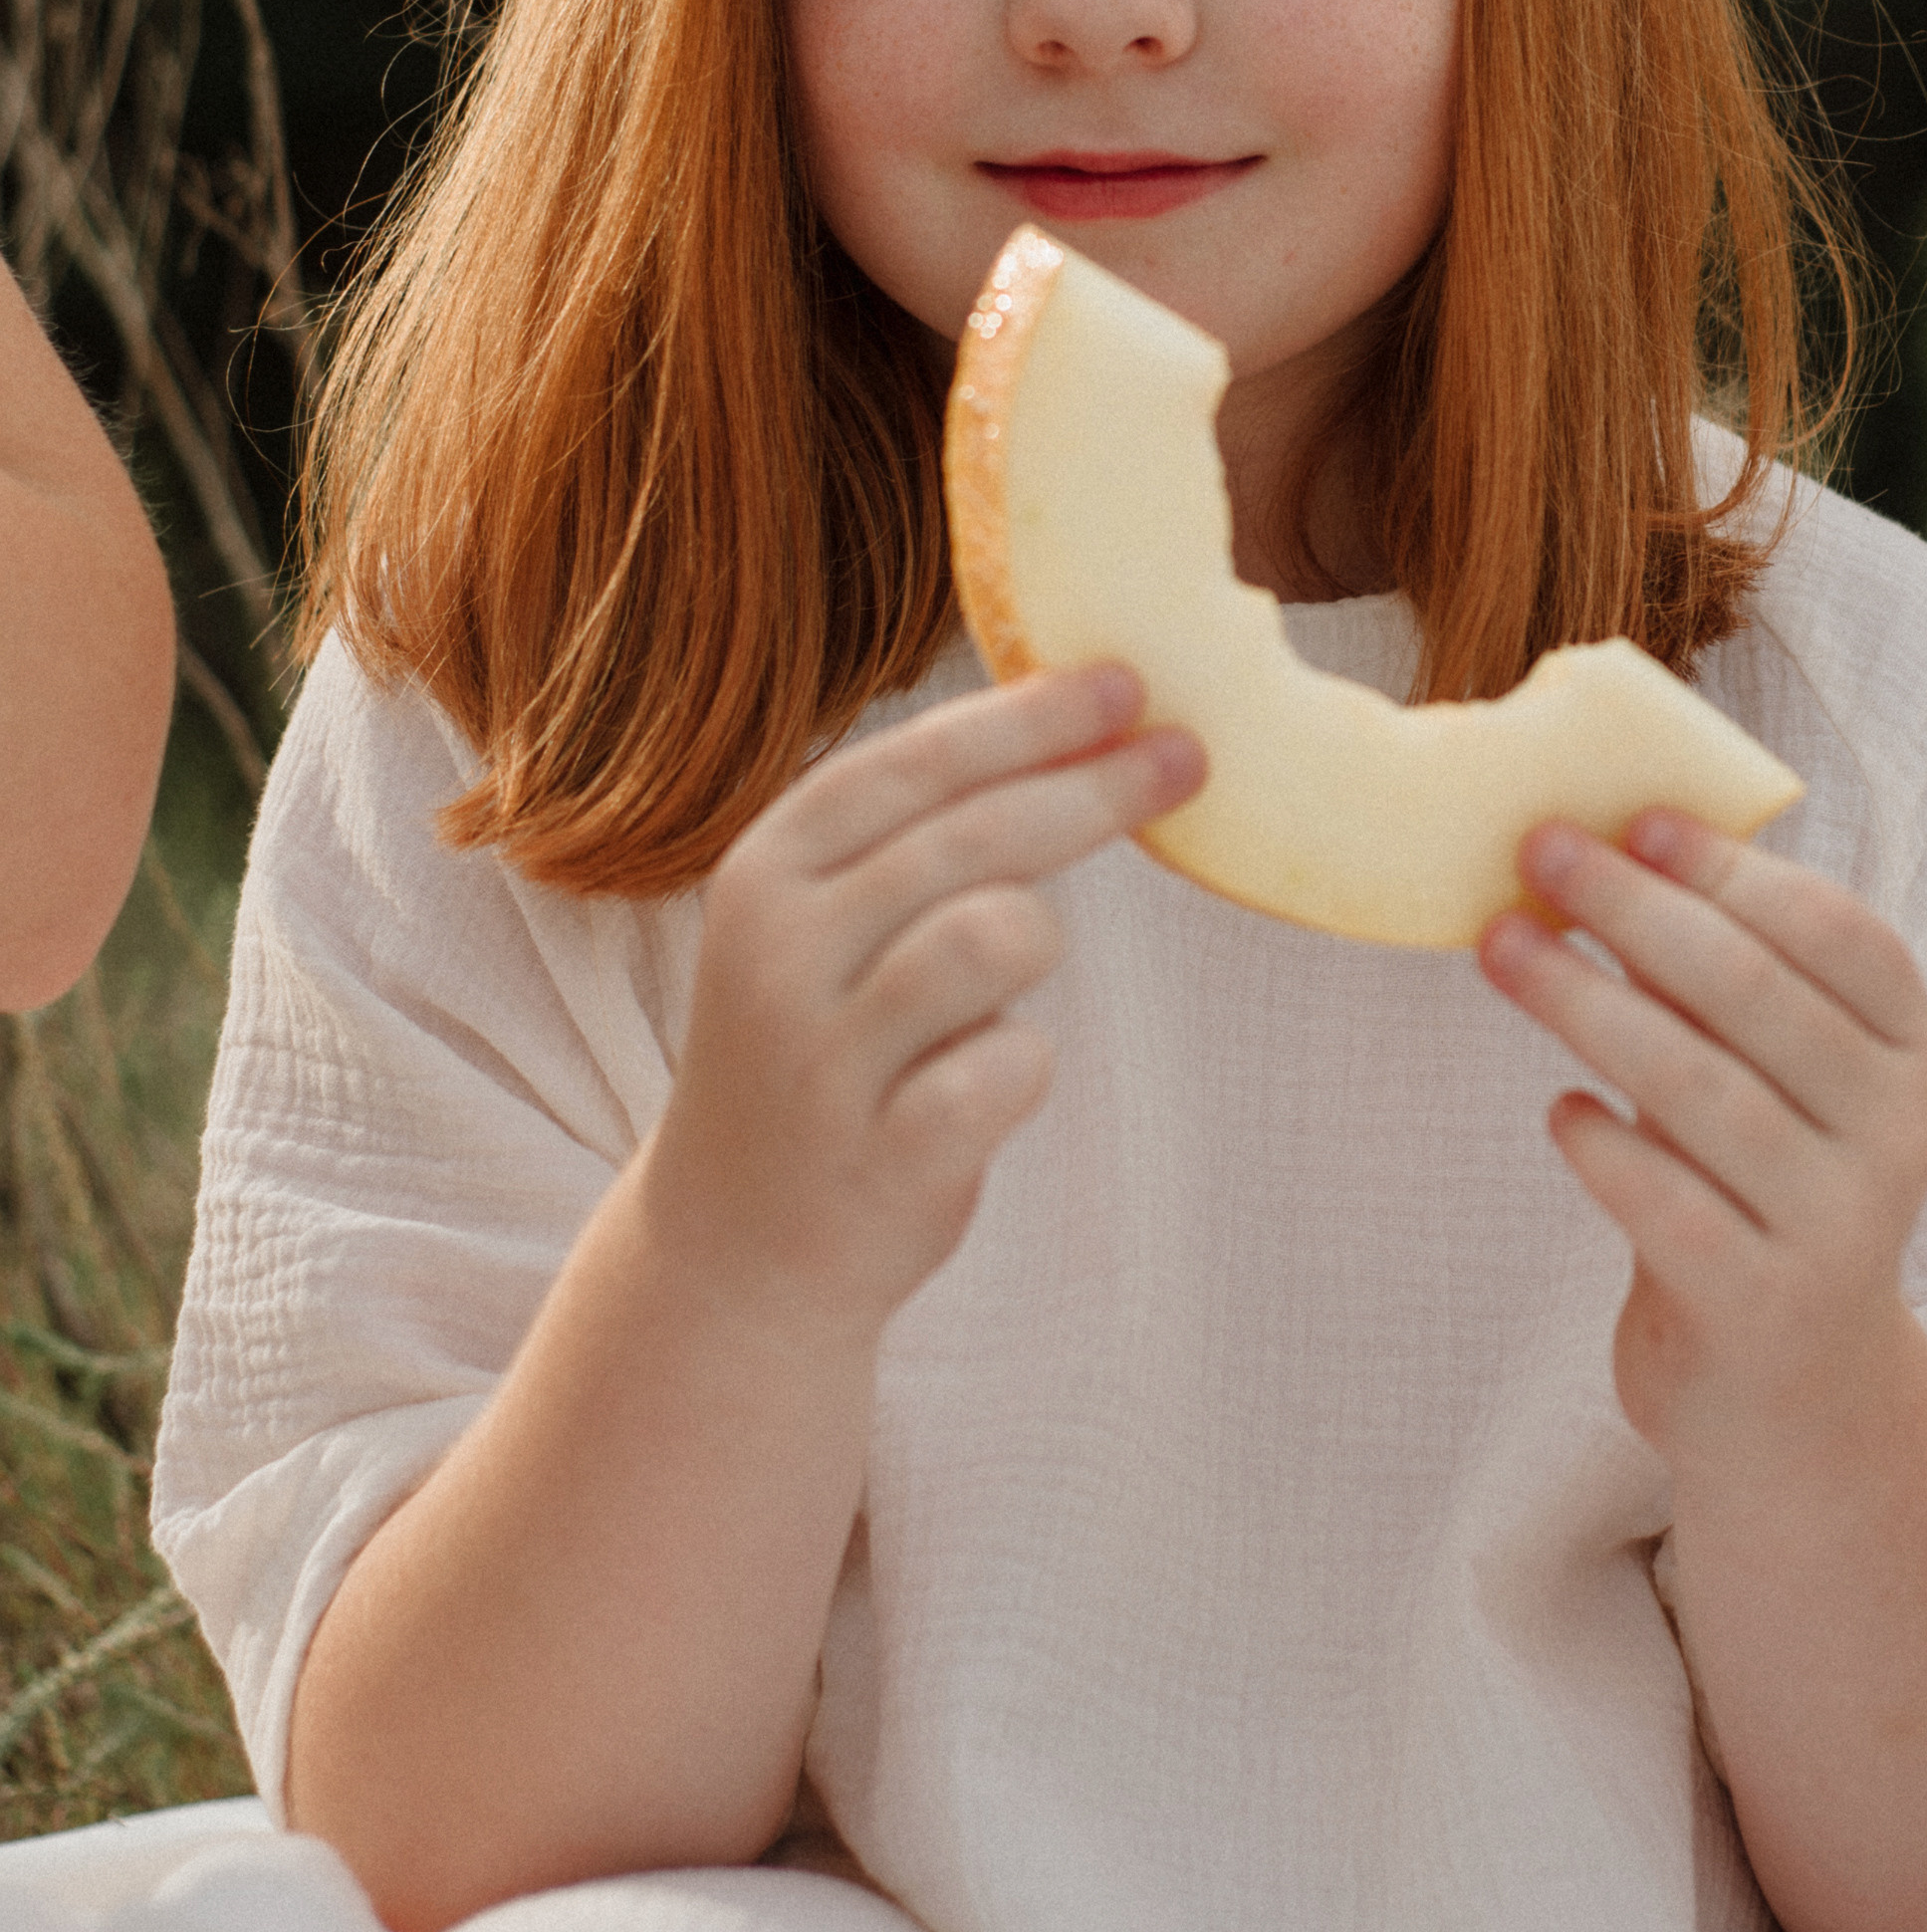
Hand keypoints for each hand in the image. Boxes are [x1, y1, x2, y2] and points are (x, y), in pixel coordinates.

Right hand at [652, 665, 1202, 1334]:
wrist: (734, 1249)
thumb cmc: (822, 1054)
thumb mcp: (825, 928)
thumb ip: (917, 842)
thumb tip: (1078, 726)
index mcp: (764, 872)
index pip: (911, 762)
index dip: (1025, 717)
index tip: (1124, 681)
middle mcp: (779, 951)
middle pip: (975, 835)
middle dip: (1094, 785)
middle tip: (1188, 757)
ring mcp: (824, 1058)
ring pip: (1000, 934)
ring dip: (1030, 947)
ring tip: (986, 996)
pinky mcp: (881, 1154)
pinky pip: (1013, 1066)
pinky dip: (1018, 1069)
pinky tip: (971, 1092)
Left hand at [1478, 812, 1926, 1480]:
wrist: (1798, 1392)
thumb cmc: (1760, 1186)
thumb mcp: (1775, 1078)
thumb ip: (1724, 982)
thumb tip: (1605, 848)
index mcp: (1913, 1051)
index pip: (1837, 932)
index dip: (1733, 869)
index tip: (1632, 818)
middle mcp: (1896, 1133)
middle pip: (1753, 993)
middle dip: (1634, 909)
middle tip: (1539, 850)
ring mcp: (1839, 1225)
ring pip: (1697, 1089)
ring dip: (1586, 1003)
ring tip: (1502, 948)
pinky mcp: (1764, 1305)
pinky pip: (1667, 1203)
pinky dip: (1602, 1147)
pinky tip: (1559, 1112)